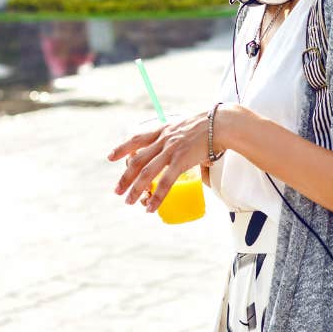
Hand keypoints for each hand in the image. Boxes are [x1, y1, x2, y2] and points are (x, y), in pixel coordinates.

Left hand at [107, 110, 224, 212]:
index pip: (137, 139)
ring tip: (128, 201)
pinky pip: (165, 182)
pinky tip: (151, 207)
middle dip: (125, 177)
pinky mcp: (181, 160)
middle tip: (117, 190)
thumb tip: (200, 159)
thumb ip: (188, 144)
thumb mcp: (190, 129)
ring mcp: (171, 150)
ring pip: (146, 172)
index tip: (110, 157)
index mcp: (164, 131)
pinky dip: (157, 196)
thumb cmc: (212, 127)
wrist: (222, 124)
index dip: (122, 149)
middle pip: (137, 160)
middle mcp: (163, 140)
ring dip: (135, 189)